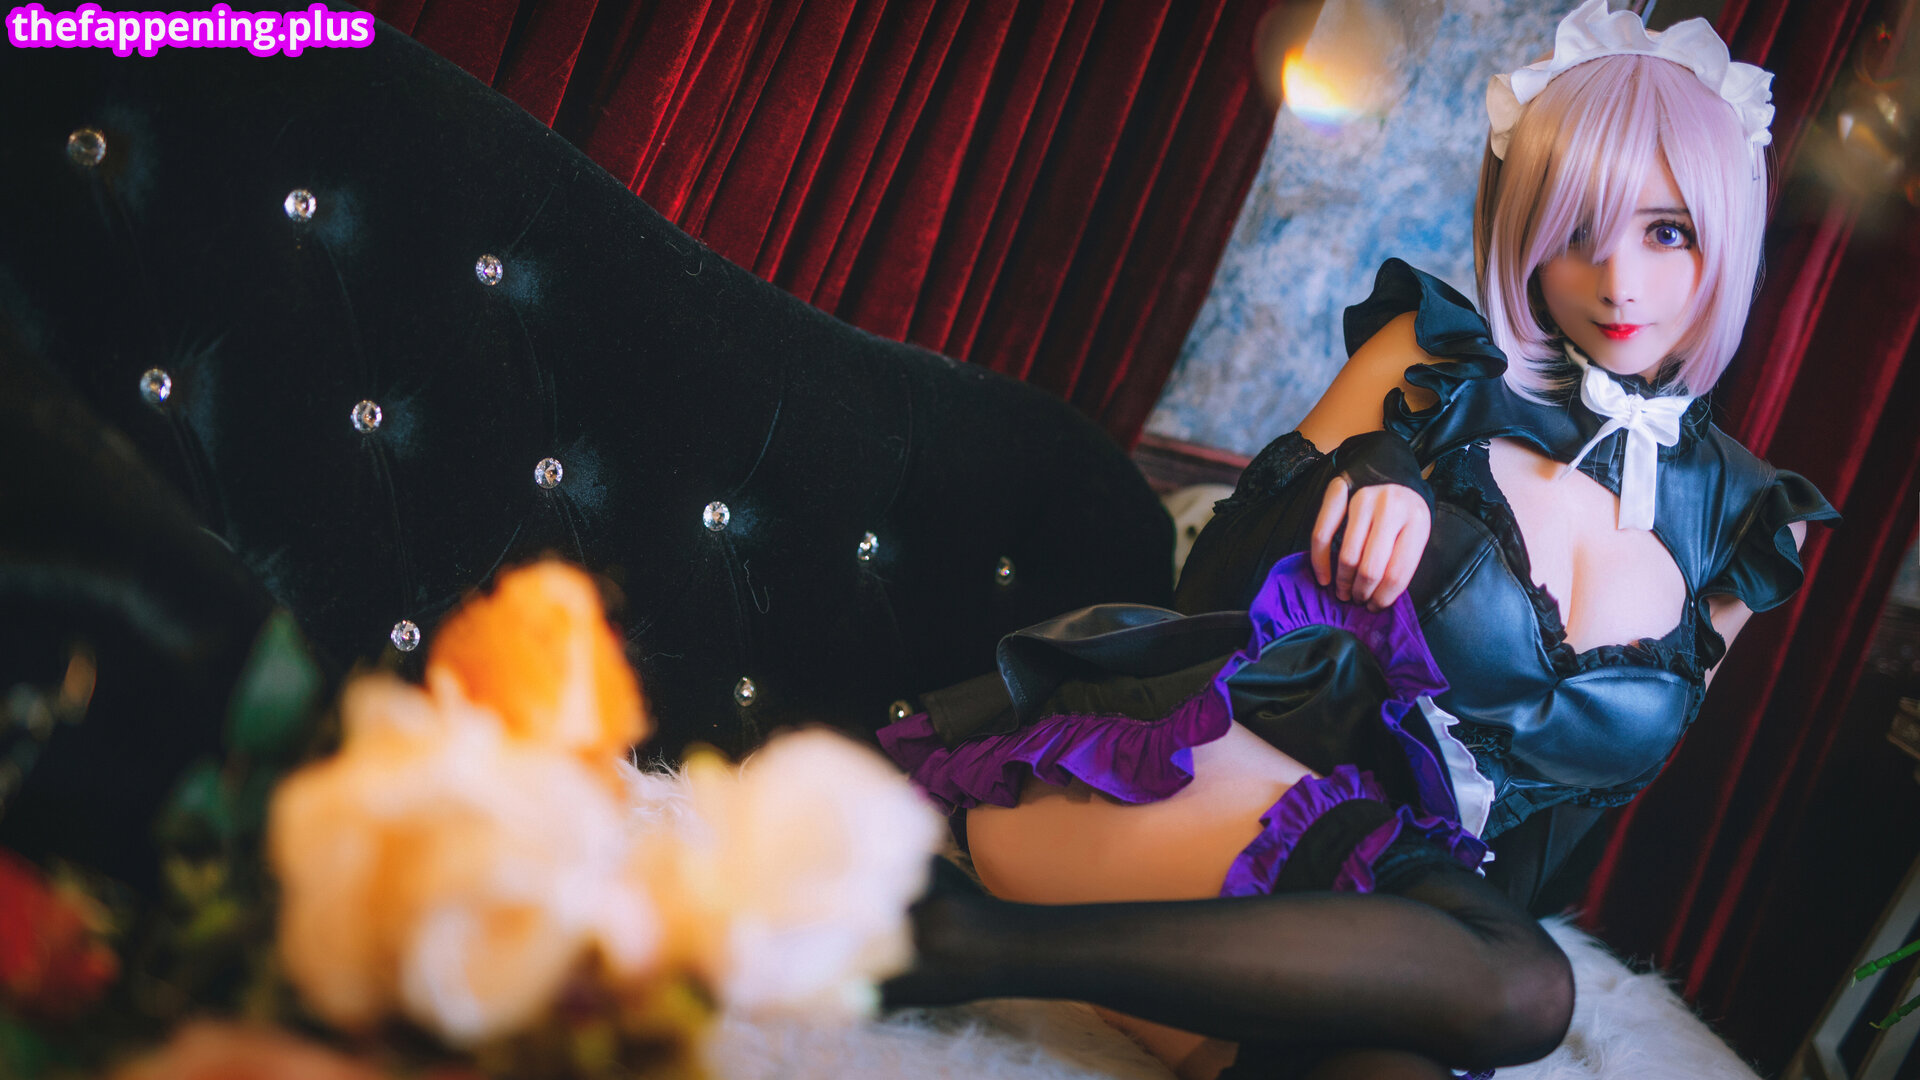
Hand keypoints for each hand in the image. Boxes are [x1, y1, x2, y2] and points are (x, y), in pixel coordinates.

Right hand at [1310, 476, 1430, 610]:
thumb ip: (1404, 557)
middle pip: (1371, 568)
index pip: (1398, 572)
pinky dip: (1320, 561)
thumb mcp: (1418, 528)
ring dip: (1343, 583)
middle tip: (1359, 601)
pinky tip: (1323, 577)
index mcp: (1417, 521)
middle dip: (1362, 593)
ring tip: (1344, 593)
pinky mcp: (1338, 493)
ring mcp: (1362, 499)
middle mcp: (1390, 508)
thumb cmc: (1404, 505)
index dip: (1384, 598)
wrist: (1389, 461)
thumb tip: (1382, 596)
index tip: (1376, 607)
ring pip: (1347, 556)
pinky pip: (1322, 534)